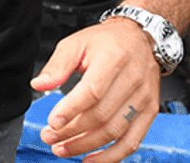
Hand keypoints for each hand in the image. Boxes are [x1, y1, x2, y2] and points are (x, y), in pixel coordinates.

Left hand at [31, 17, 159, 161]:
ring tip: (62, 148)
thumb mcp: (76, 43)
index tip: (52, 122)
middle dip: (72, 131)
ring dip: (86, 146)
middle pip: (102, 115)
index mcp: (113, 59)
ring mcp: (144, 98)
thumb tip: (39, 85)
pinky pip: (132, 141)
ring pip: (115, 131)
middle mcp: (133, 80)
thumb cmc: (106, 42)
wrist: (139, 39)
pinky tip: (91, 160)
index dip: (71, 110)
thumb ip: (57, 66)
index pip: (93, 91)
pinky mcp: (150, 112)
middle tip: (49, 137)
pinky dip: (112, 156)